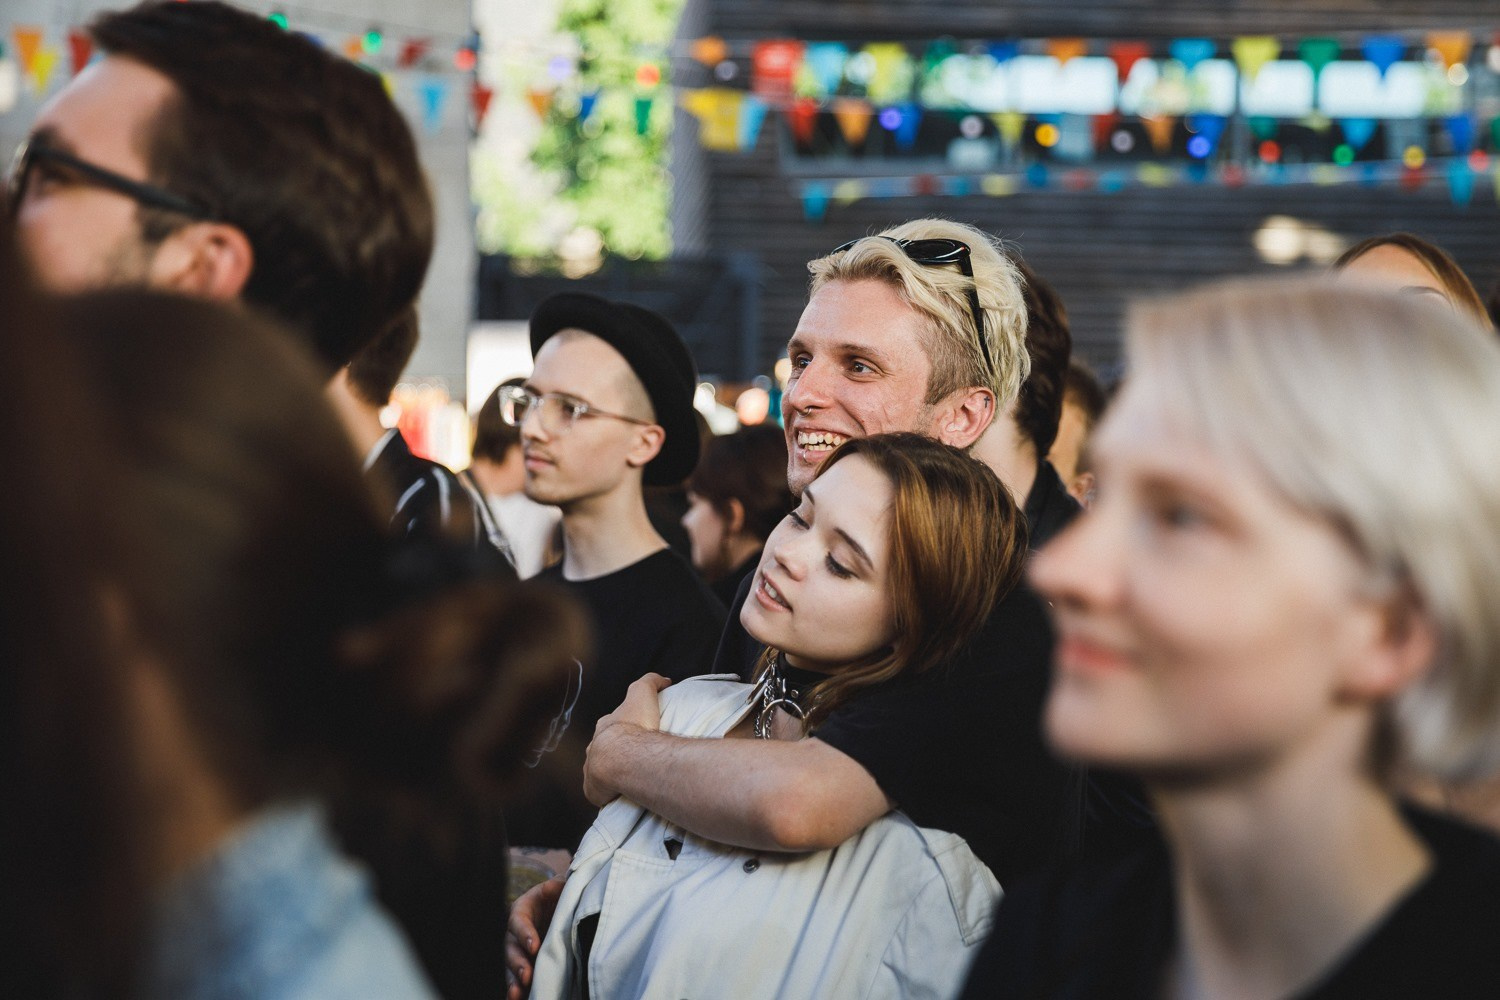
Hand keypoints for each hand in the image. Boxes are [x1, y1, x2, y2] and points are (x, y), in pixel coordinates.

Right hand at [505, 874, 566, 999]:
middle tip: (527, 975)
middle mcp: (514, 932)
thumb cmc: (558, 896)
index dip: (524, 934)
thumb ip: (557, 886)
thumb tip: (555, 886)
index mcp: (520, 910)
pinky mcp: (524, 964)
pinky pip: (515, 978)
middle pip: (510, 948)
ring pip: (509, 966)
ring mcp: (517, 951)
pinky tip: (518, 997)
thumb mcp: (559, 887)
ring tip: (518, 992)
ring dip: (513, 980)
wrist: (560, 909)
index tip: (534, 946)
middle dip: (518, 963)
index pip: (517, 922)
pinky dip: (516, 989)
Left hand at [582, 674, 671, 806]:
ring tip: (629, 780)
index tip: (635, 733)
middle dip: (614, 753)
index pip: (610, 725)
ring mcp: (591, 770)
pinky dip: (607, 793)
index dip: (621, 729)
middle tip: (634, 760)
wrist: (622, 757)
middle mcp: (594, 747)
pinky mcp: (593, 790)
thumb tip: (664, 680)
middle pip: (603, 749)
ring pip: (599, 771)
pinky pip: (599, 793)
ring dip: (610, 775)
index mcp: (604, 727)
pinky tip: (620, 796)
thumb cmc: (634, 726)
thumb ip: (652, 681)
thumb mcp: (642, 693)